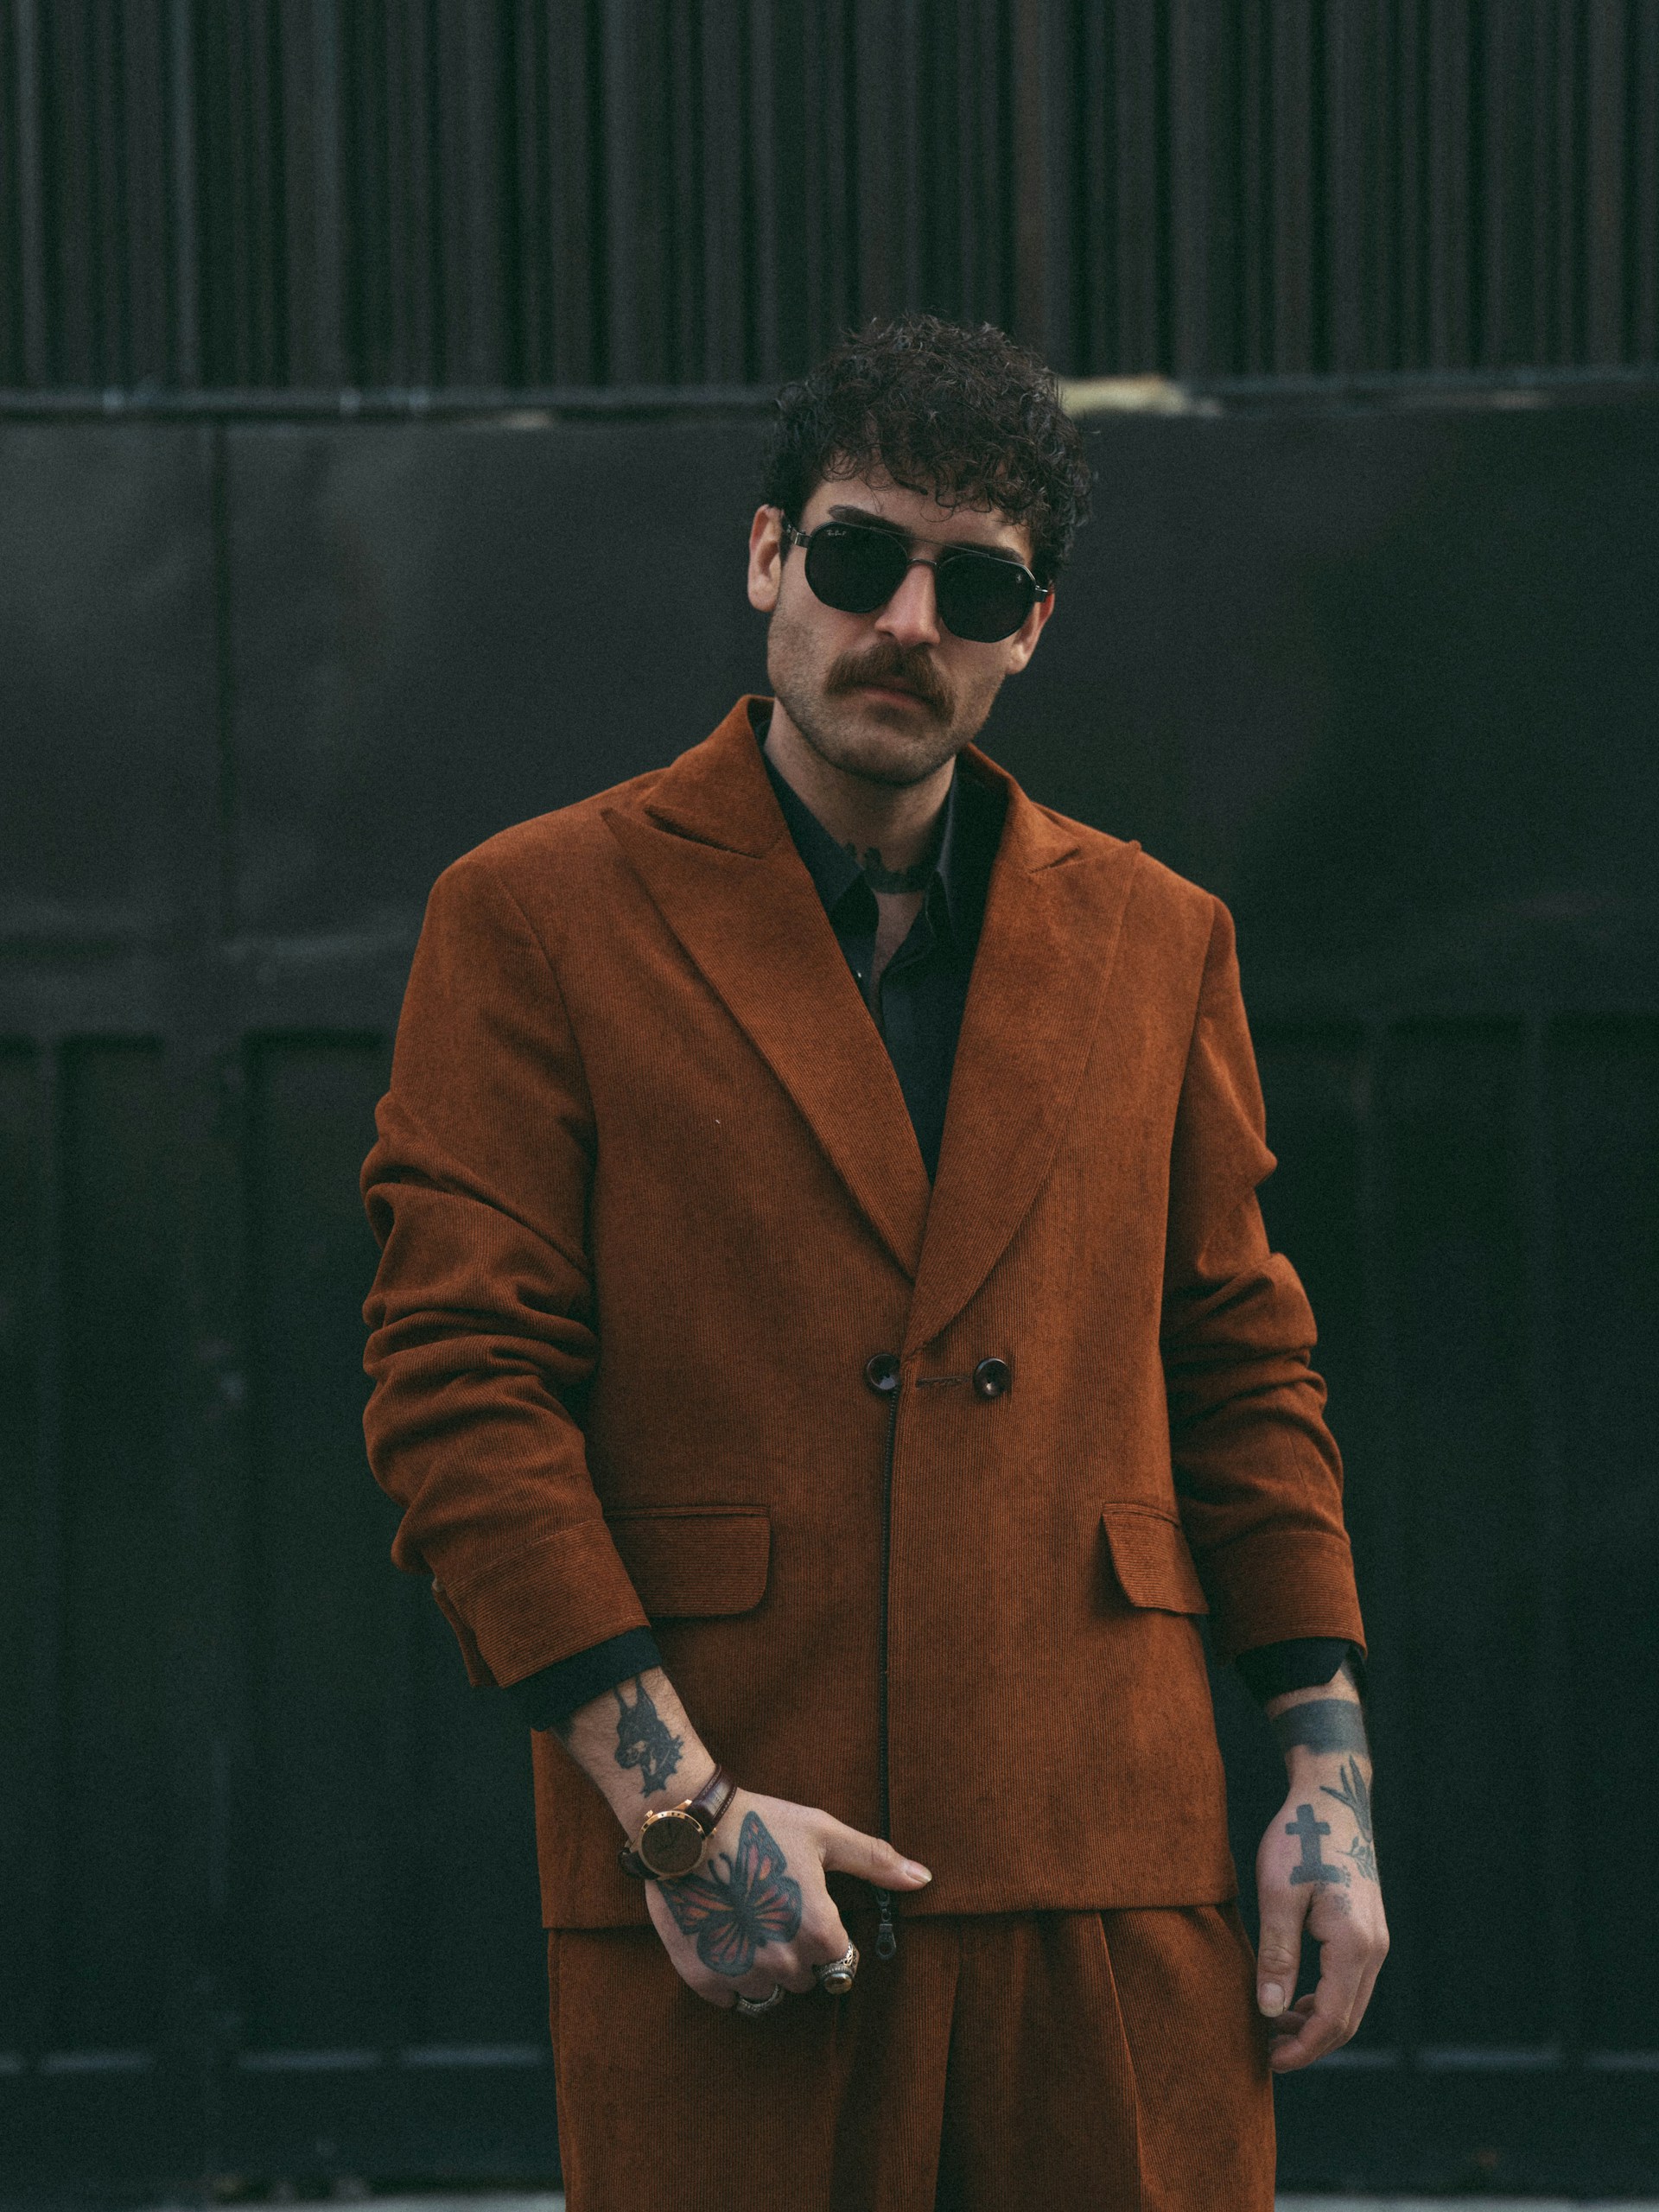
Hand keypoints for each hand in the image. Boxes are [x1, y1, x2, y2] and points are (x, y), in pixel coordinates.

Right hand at [643, 1788, 931, 2009]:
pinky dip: (727, 1974)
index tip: (804, 1907)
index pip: (839, 1959)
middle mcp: (783, 1962)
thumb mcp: (822, 1833)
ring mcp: (741, 1974)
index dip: (824, 1932)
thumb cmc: (760, 1822)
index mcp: (818, 1931)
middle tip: (771, 1910)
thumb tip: (924, 1879)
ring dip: (761, 1968)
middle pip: (803, 1979)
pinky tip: (721, 1935)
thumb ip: (875, 1860)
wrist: (686, 1826)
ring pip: (766, 1992)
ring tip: (745, 1922)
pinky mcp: (702, 1978)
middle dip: (793, 1952)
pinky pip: (728, 1997)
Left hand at [1254, 1754, 1388, 2069]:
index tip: (1269, 2060)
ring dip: (1317, 2024)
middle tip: (1268, 2051)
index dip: (1302, 2048)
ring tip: (1274, 2026)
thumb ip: (1276, 1953)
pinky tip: (1294, 1998)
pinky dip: (1325, 2000)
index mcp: (1354, 1944)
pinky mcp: (1368, 1930)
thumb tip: (1270, 2010)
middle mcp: (1374, 1948)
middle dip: (1310, 2044)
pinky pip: (1351, 1983)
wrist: (1332, 1797)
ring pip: (1351, 2004)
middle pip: (1347, 2021)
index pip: (1333, 2019)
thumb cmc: (1300, 1837)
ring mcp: (1376, 1940)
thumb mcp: (1277, 1892)